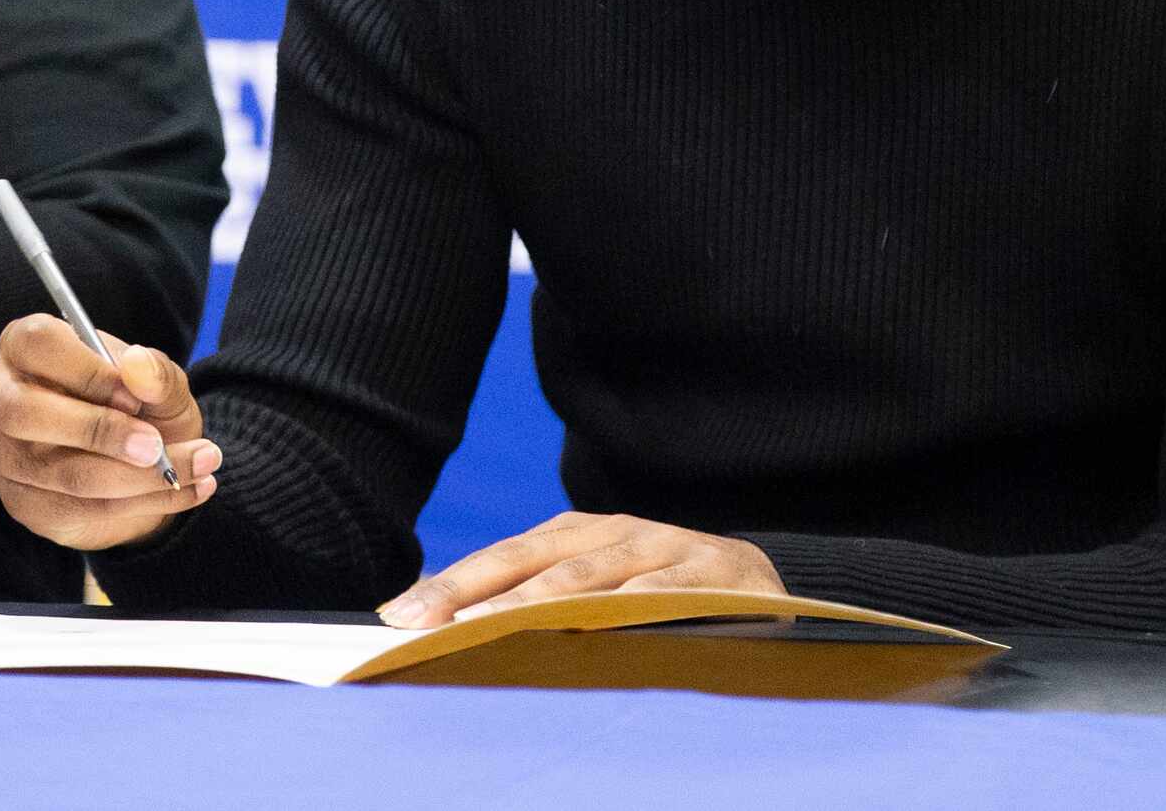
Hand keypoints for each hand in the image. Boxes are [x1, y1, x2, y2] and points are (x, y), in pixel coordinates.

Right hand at [0, 313, 219, 550]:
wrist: (138, 459)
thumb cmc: (138, 404)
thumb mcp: (159, 382)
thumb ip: (155, 373)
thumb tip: (138, 367)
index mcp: (24, 346)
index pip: (37, 345)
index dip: (88, 371)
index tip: (136, 396)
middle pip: (23, 413)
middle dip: (98, 432)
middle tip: (155, 446)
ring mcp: (1, 454)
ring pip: (60, 473)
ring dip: (138, 478)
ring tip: (198, 465)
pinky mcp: (21, 502)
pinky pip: (78, 510)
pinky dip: (141, 504)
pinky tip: (185, 491)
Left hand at [377, 511, 784, 626]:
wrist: (767, 582)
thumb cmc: (666, 594)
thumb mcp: (604, 590)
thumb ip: (544, 606)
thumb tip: (457, 632)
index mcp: (580, 534)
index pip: (503, 557)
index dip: (451, 583)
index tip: (399, 616)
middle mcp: (616, 533)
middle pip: (532, 561)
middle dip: (473, 590)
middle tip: (423, 622)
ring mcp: (664, 548)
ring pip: (589, 576)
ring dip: (534, 602)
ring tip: (486, 626)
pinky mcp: (713, 575)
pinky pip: (664, 592)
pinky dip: (626, 605)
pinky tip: (593, 625)